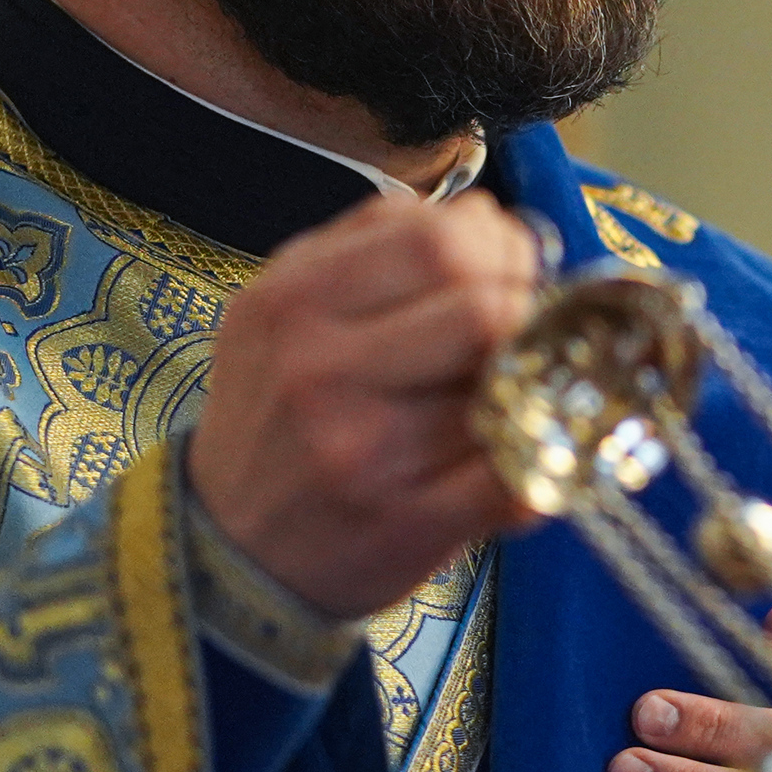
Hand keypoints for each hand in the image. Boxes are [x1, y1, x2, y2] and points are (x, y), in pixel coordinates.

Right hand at [188, 194, 547, 618]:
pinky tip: (514, 449)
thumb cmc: (277, 420)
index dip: (496, 244)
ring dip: (525, 381)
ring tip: (502, 388)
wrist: (232, 550)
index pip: (437, 238)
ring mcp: (365, 449)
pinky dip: (540, 454)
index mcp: (293, 300)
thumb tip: (487, 221)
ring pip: (507, 381)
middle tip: (516, 326)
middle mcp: (320, 369)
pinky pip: (518, 469)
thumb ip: (372, 251)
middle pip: (481, 304)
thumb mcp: (285, 312)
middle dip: (521, 307)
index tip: (507, 262)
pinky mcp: (410, 520)